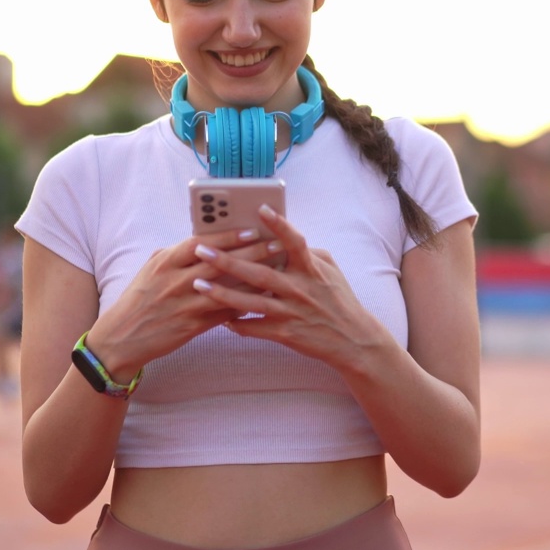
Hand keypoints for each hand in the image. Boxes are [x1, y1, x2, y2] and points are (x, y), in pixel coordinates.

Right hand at [84, 227, 289, 381]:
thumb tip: (205, 241)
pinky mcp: (191, 327)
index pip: (201, 243)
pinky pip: (223, 314)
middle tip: (276, 244)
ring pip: (227, 289)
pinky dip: (243, 306)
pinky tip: (263, 299)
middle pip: (220, 263)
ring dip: (254, 280)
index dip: (228, 235)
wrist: (122, 338)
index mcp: (165, 263)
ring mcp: (184, 306)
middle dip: (251, 252)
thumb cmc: (139, 299)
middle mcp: (175, 282)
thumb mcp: (152, 269)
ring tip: (277, 271)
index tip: (251, 228)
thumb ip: (178, 255)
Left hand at [191, 205, 390, 369]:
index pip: (294, 241)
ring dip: (222, 294)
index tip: (260, 209)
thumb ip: (308, 253)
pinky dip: (236, 324)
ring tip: (198, 284)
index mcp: (310, 269)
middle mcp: (298, 289)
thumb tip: (283, 240)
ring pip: (250, 302)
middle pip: (259, 272)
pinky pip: (255, 328)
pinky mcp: (285, 333)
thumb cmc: (339, 300)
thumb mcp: (330, 270)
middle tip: (202, 250)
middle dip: (228, 261)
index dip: (278, 224)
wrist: (352, 339)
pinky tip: (217, 318)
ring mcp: (290, 312)